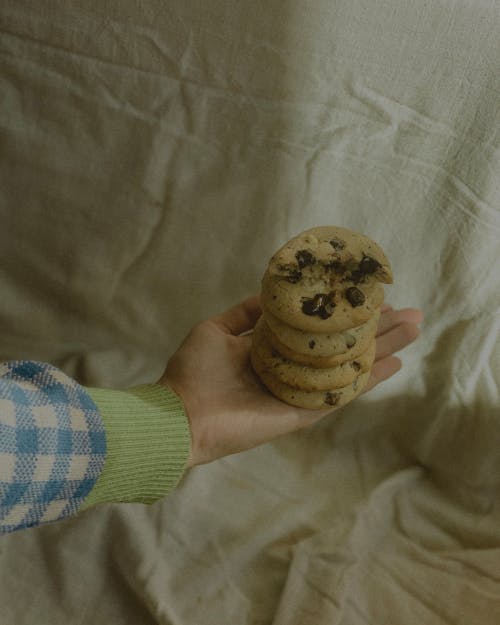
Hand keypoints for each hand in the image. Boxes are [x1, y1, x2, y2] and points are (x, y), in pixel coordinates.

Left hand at [159, 296, 422, 466]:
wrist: (181, 414)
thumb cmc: (194, 371)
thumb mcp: (217, 328)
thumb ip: (247, 314)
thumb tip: (273, 296)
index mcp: (273, 351)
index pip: (318, 331)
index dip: (342, 315)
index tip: (368, 297)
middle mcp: (293, 371)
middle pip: (343, 347)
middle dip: (376, 330)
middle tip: (409, 313)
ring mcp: (302, 392)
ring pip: (351, 367)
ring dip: (384, 348)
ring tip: (415, 330)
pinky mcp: (303, 412)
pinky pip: (342, 393)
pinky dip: (369, 379)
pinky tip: (395, 363)